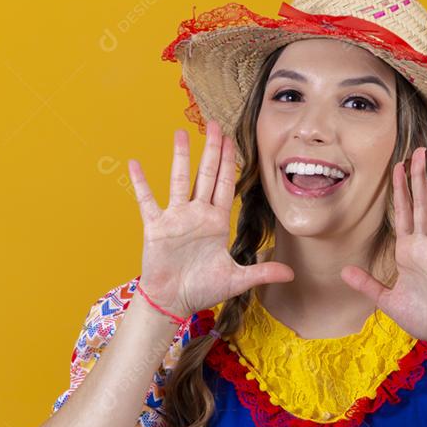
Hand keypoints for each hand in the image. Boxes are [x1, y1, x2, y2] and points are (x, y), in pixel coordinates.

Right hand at [129, 119, 294, 318]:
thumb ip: (262, 273)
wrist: (173, 302)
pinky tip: (134, 164)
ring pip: (179, 180)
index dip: (228, 163)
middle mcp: (196, 215)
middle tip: (214, 124)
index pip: (224, 185)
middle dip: (211, 150)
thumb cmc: (202, 290)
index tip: (232, 140)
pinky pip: (147, 200)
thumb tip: (291, 274)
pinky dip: (140, 183)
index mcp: (216, 223)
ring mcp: (175, 218)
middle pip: (205, 175)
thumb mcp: (236, 280)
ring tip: (180, 133)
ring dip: (180, 157)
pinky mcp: (156, 226)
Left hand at [340, 146, 426, 351]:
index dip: (400, 190)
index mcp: (408, 252)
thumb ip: (367, 284)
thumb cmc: (422, 317)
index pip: (402, 213)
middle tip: (417, 151)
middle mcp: (424, 248)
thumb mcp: (386, 300)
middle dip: (418, 179)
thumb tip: (344, 270)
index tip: (398, 166)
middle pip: (420, 205)